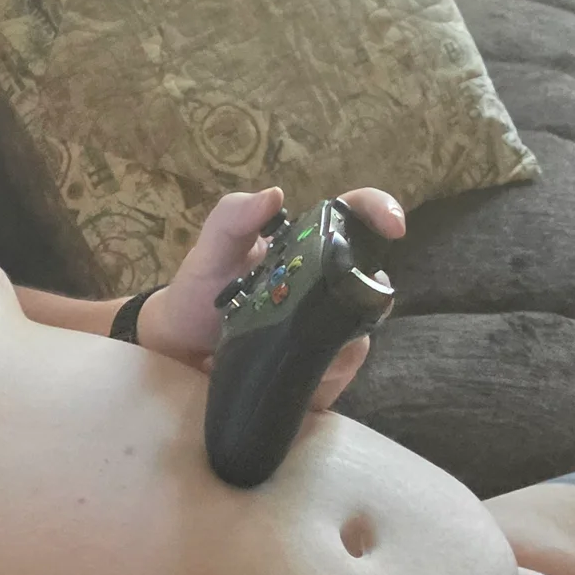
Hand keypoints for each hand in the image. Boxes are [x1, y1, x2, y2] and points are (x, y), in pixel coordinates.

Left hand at [138, 185, 404, 410]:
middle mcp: (328, 284)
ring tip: (287, 353)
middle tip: (326, 316)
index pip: (357, 216)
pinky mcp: (319, 368)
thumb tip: (274, 194)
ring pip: (361, 336)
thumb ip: (234, 217)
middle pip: (372, 286)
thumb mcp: (210, 251)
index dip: (381, 212)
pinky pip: (341, 375)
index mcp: (309, 245)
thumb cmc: (199, 292)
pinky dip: (322, 380)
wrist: (180, 350)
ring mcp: (327, 328)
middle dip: (362, 302)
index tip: (394, 225)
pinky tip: (293, 379)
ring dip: (334, 347)